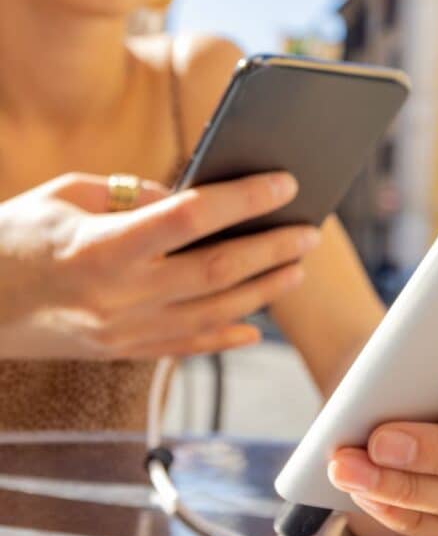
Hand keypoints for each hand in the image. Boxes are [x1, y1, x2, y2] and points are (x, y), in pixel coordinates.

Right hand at [0, 170, 319, 358]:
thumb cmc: (13, 237)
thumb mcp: (67, 194)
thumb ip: (134, 195)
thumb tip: (192, 198)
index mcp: (101, 245)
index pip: (192, 218)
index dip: (244, 198)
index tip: (284, 182)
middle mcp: (117, 295)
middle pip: (217, 271)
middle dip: (272, 248)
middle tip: (309, 230)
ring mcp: (121, 332)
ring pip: (213, 314)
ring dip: (262, 291)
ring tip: (294, 267)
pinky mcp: (119, 353)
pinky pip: (185, 348)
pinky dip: (225, 337)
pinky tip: (256, 325)